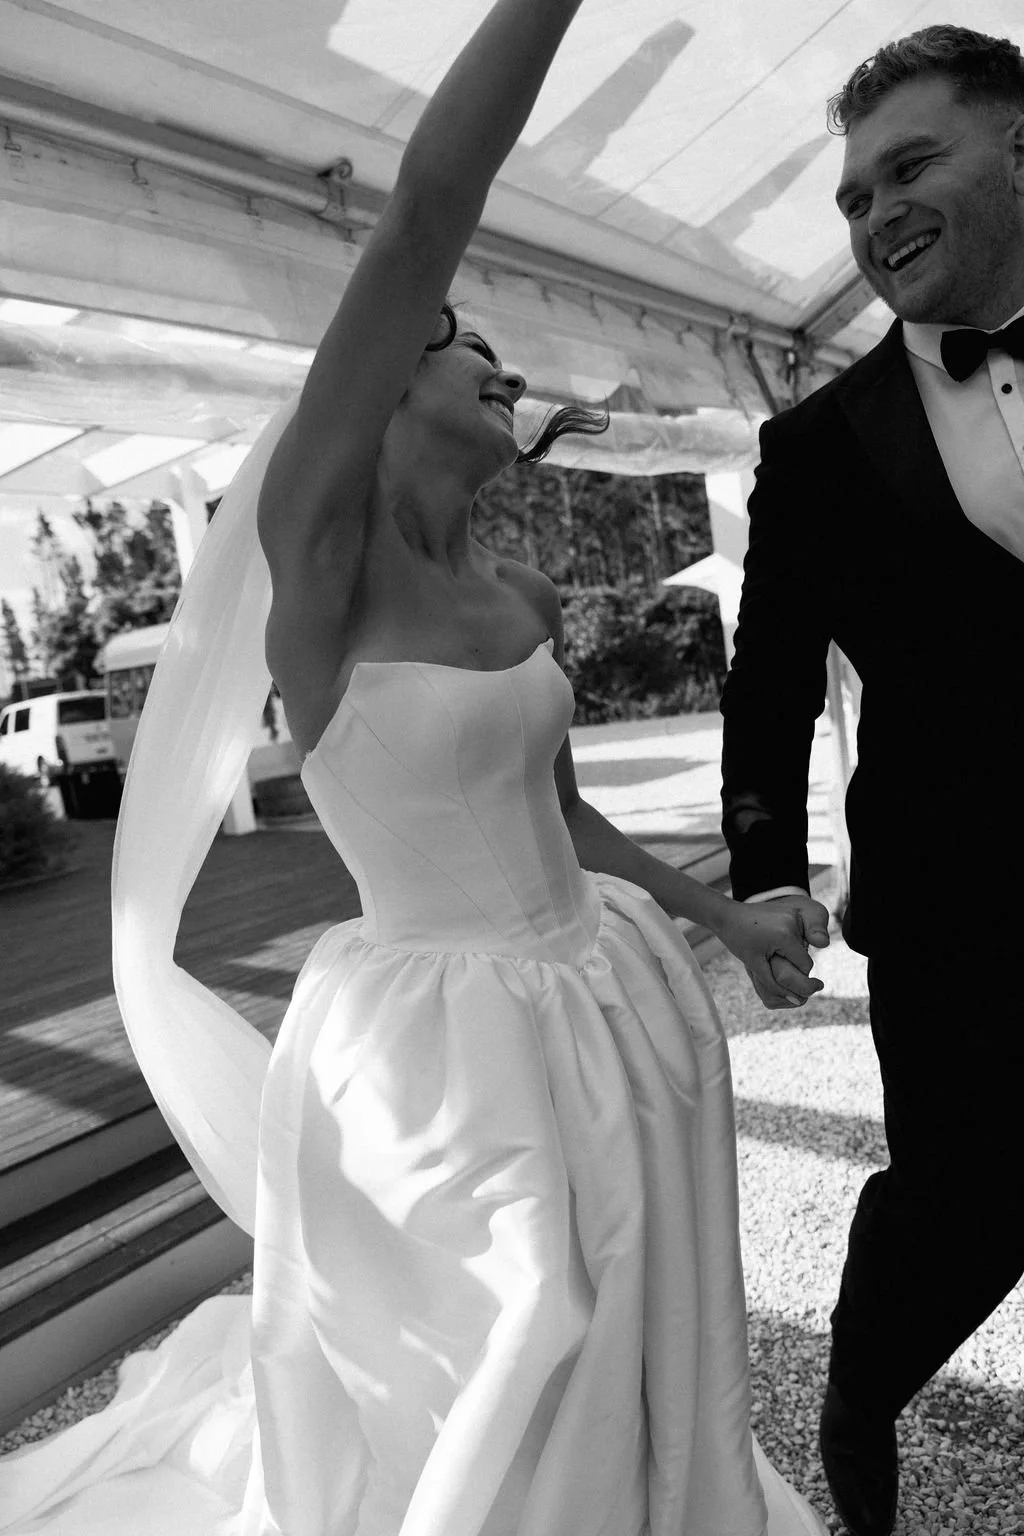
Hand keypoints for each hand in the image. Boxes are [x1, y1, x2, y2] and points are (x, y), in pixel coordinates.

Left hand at [716, 895, 828, 1010]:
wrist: (728, 915)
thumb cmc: (738, 940)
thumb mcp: (754, 964)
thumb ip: (775, 983)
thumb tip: (797, 1001)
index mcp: (784, 936)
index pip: (805, 965)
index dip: (793, 974)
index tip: (774, 970)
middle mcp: (792, 922)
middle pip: (805, 956)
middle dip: (791, 963)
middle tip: (768, 959)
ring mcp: (792, 915)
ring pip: (803, 946)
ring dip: (790, 952)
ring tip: (768, 949)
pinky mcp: (790, 912)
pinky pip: (798, 935)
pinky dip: (789, 942)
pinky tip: (771, 940)